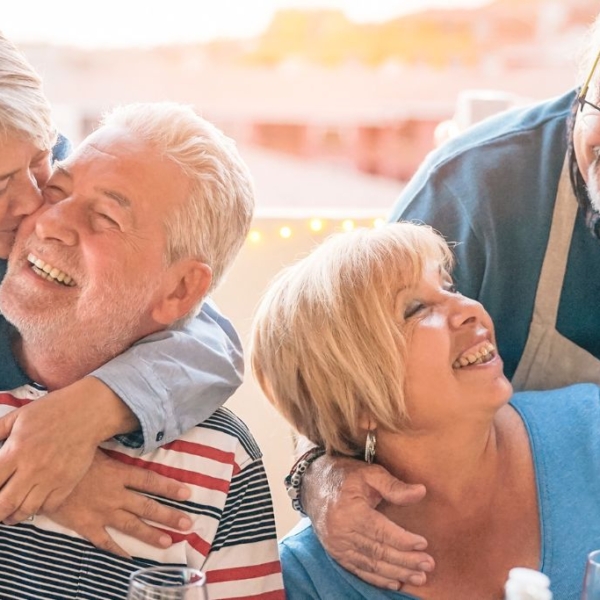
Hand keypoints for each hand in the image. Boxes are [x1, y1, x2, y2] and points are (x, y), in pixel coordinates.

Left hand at [0, 377, 138, 523]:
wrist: (89, 412)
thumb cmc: (52, 410)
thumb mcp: (19, 416)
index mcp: (15, 451)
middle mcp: (31, 469)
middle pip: (4, 504)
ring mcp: (51, 478)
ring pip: (25, 510)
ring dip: (13, 516)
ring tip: (10, 514)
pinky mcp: (68, 482)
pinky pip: (49, 506)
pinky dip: (38, 509)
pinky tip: (34, 503)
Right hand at [46, 449, 191, 556]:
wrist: (40, 477)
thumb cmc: (69, 456)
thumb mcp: (95, 447)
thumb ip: (115, 447)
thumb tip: (132, 430)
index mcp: (118, 474)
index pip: (150, 481)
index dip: (170, 487)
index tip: (188, 493)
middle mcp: (114, 495)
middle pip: (147, 507)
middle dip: (169, 515)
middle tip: (188, 523)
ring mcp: (101, 512)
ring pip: (132, 526)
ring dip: (151, 534)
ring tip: (169, 541)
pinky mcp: (86, 525)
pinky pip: (104, 541)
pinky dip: (117, 550)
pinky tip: (129, 557)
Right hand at [302, 454, 434, 590]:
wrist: (312, 483)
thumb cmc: (344, 475)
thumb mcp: (369, 473)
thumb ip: (393, 485)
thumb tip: (421, 492)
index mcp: (350, 511)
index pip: (381, 531)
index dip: (403, 540)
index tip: (424, 544)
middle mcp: (341, 532)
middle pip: (378, 551)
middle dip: (405, 561)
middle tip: (428, 565)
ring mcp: (337, 545)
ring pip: (370, 565)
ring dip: (396, 573)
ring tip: (419, 578)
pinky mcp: (335, 552)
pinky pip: (358, 570)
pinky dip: (377, 579)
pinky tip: (395, 583)